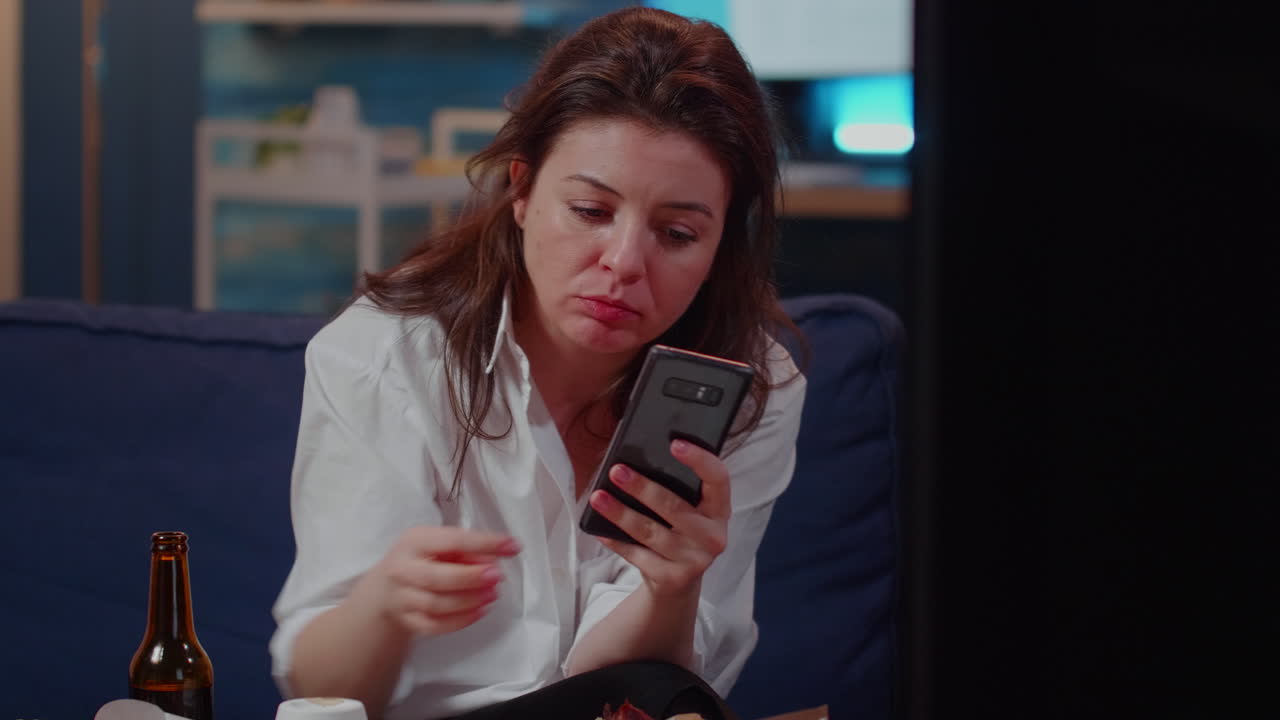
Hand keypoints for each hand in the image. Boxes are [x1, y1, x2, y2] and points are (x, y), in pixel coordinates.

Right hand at [361, 526, 520, 635]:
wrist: (383, 589)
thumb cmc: (420, 560)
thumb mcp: (437, 544)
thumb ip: (464, 551)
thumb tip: (494, 561)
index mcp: (414, 541)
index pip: (452, 540)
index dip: (484, 543)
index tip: (511, 545)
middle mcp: (403, 569)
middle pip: (437, 578)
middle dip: (471, 578)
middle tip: (497, 576)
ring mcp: (402, 598)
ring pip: (437, 605)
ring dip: (470, 600)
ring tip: (493, 594)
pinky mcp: (407, 621)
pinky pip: (435, 625)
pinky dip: (461, 620)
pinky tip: (480, 610)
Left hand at [589, 439, 729, 596]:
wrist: (678, 582)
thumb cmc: (680, 532)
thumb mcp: (689, 509)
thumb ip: (677, 487)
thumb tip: (638, 458)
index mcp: (720, 510)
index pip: (718, 479)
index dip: (699, 460)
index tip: (674, 443)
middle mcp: (713, 536)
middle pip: (675, 507)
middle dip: (642, 488)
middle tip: (617, 471)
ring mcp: (694, 560)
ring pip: (651, 532)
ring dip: (621, 513)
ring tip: (598, 497)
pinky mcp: (672, 578)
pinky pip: (637, 555)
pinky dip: (616, 541)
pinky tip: (599, 528)